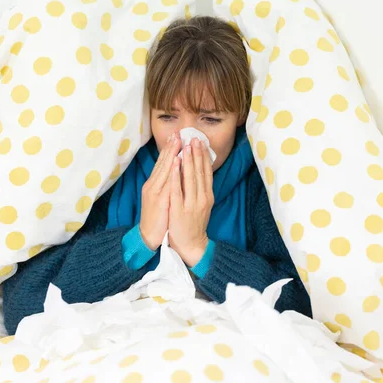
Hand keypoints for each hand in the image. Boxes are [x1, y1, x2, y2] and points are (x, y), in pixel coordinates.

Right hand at [139, 132, 181, 249]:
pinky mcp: (159, 200)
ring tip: (178, 141)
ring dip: (171, 154)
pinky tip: (176, 161)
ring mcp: (155, 192)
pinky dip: (171, 171)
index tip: (176, 136)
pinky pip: (166, 182)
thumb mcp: (161, 198)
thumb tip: (176, 171)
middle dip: (170, 147)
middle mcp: (153, 185)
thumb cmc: (157, 218)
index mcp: (154, 184)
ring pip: (164, 169)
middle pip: (162, 163)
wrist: (149, 236)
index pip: (162, 164)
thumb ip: (166, 185)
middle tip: (177, 133)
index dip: (169, 149)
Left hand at [169, 138, 214, 266]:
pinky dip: (176, 175)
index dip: (203, 156)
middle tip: (194, 138)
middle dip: (196, 154)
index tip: (200, 142)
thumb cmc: (194, 223)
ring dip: (187, 161)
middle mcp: (202, 198)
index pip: (206, 172)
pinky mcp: (179, 209)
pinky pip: (177, 190)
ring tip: (185, 146)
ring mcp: (191, 204)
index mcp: (207, 196)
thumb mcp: (202, 204)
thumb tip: (201, 171)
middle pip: (199, 172)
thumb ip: (202, 189)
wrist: (191, 244)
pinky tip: (175, 164)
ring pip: (190, 178)